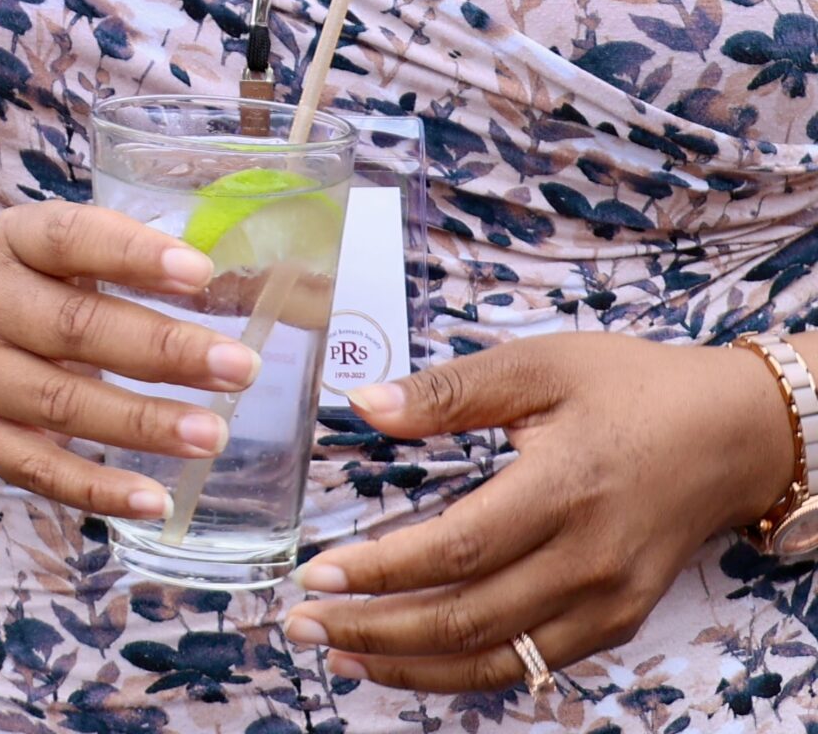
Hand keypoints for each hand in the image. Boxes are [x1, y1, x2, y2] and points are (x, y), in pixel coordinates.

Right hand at [0, 200, 247, 519]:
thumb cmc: (49, 297)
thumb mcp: (77, 263)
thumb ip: (146, 270)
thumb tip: (263, 292)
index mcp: (15, 241)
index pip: (66, 236)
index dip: (132, 253)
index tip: (201, 273)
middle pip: (74, 325)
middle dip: (162, 349)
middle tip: (240, 367)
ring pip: (62, 402)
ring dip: (143, 422)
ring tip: (213, 434)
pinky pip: (41, 470)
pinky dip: (100, 489)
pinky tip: (156, 501)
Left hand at [280, 336, 793, 694]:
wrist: (730, 435)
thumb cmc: (627, 387)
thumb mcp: (537, 365)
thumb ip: (448, 391)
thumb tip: (363, 404)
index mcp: (561, 490)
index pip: (456, 549)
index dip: (381, 569)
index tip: (316, 572)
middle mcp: (587, 561)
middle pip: (468, 617)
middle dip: (378, 629)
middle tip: (304, 623)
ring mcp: (607, 602)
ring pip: (497, 656)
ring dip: (414, 664)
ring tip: (342, 654)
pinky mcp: (617, 622)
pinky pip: (532, 661)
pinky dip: (468, 670)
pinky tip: (414, 659)